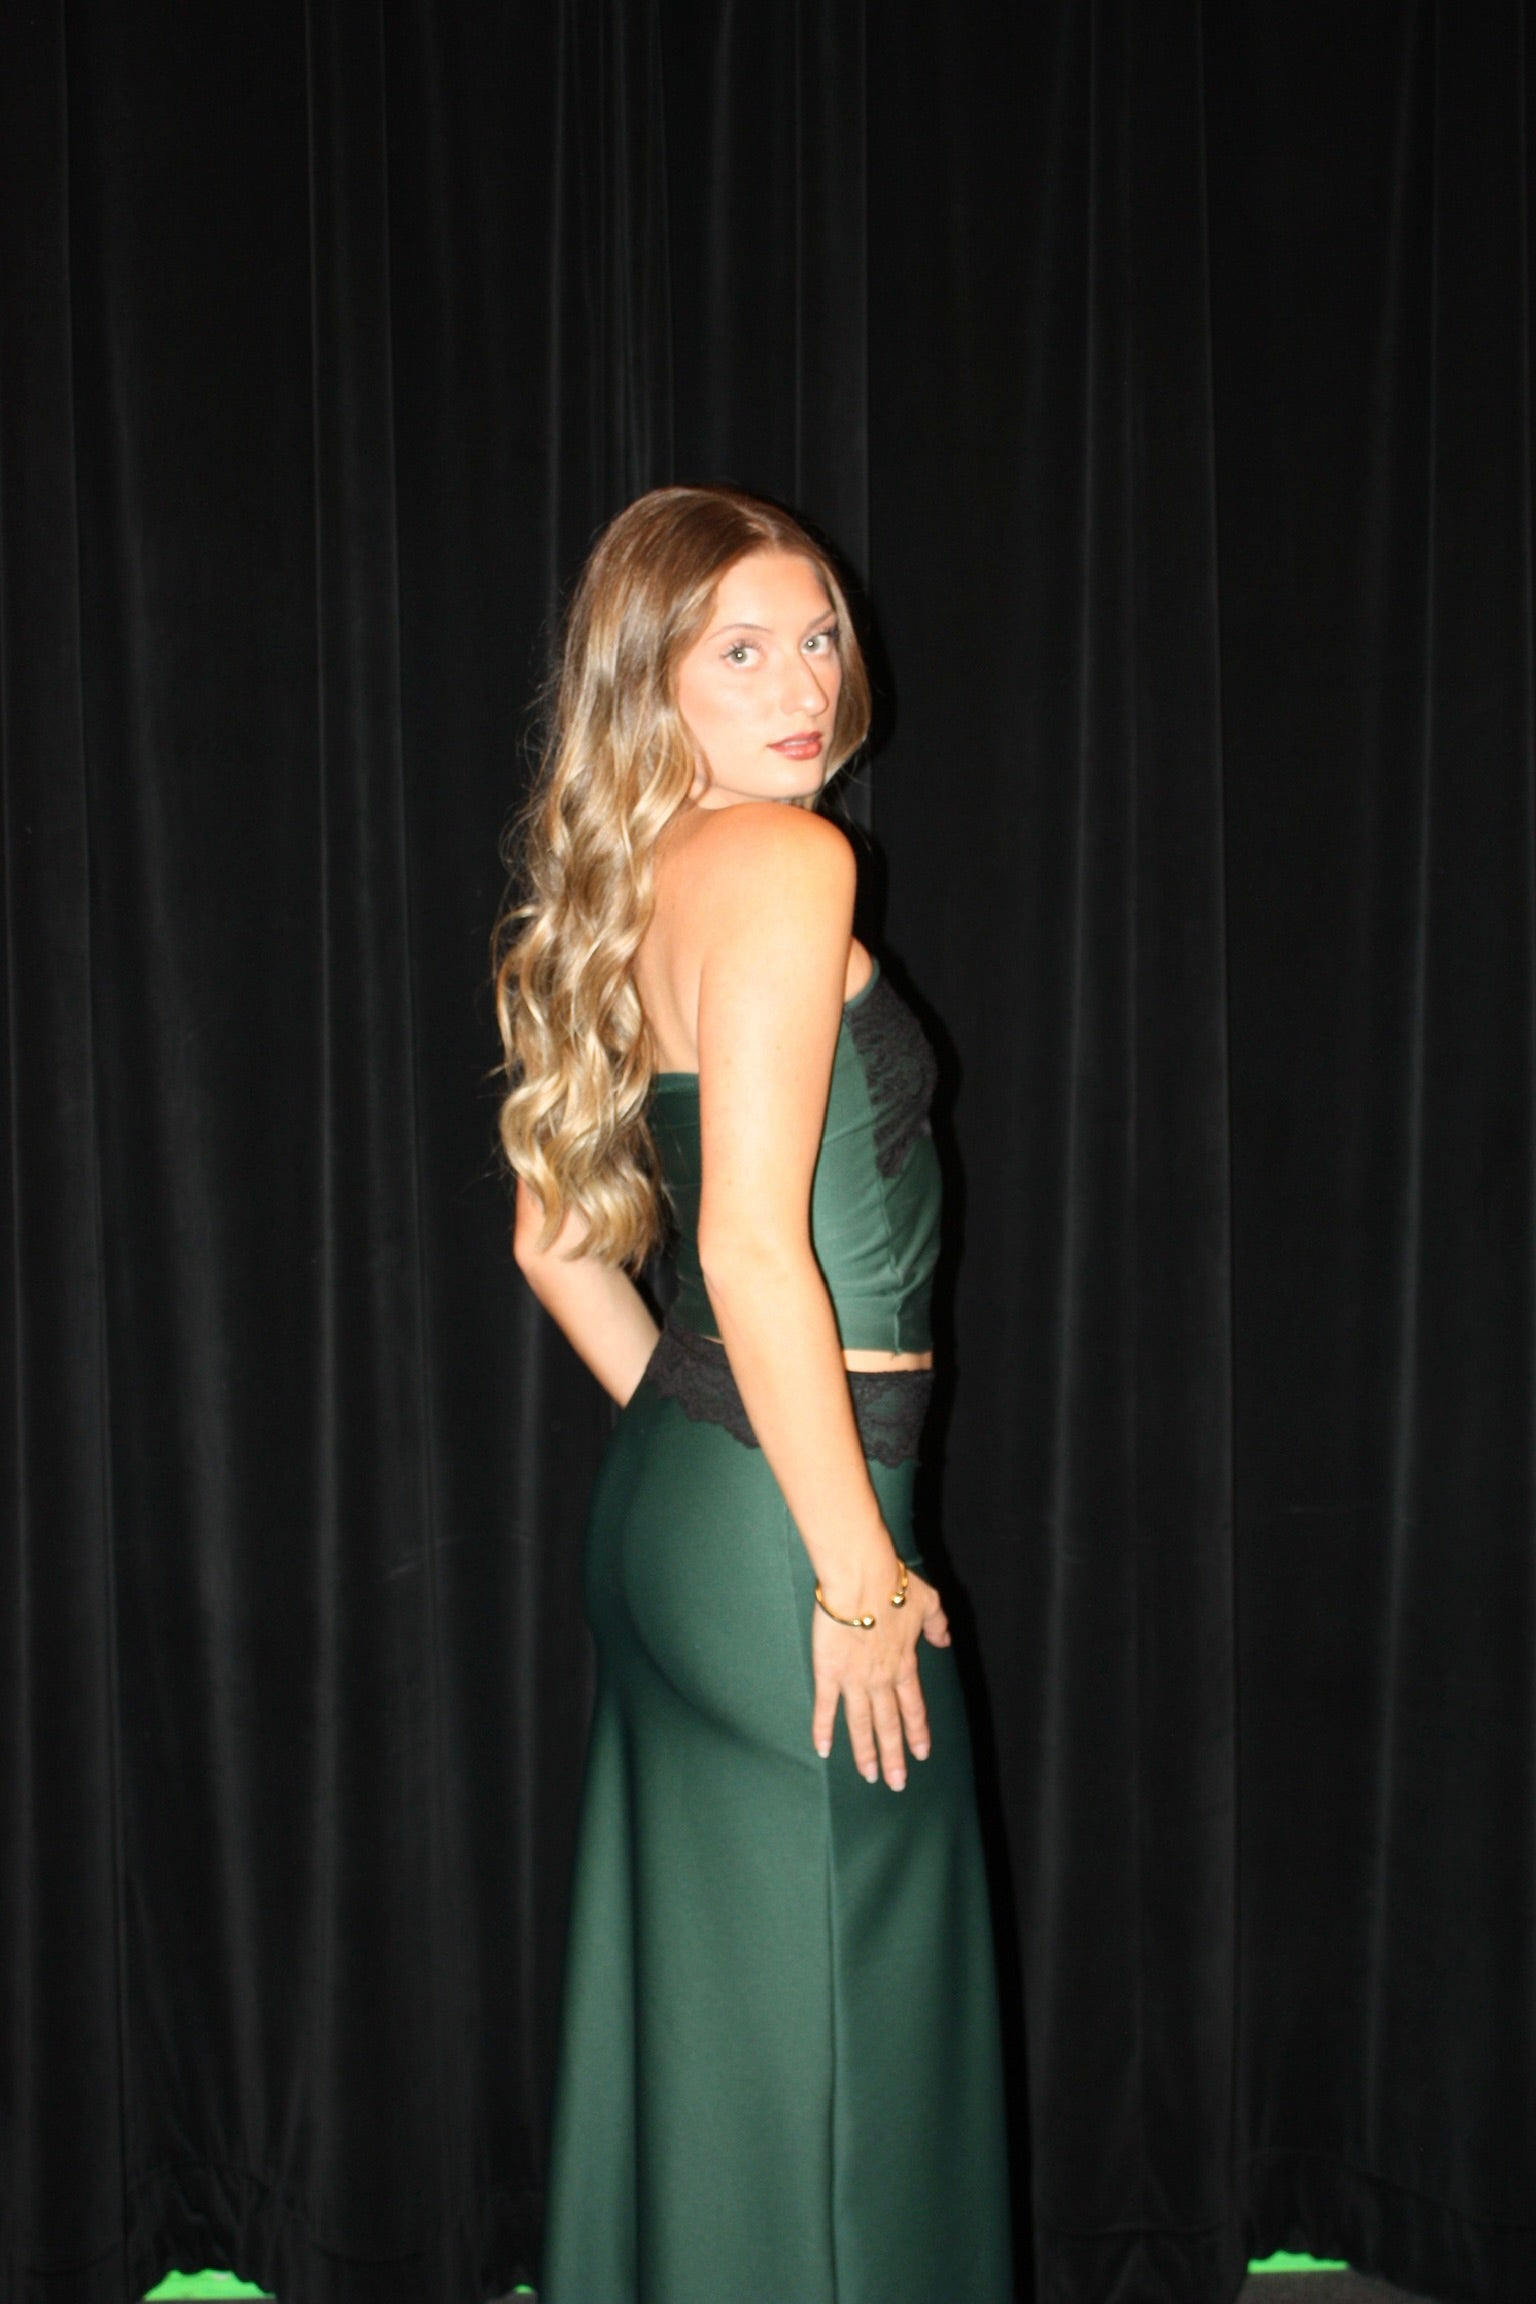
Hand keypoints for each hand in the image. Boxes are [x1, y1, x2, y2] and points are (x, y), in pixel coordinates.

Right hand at [810, 1561, 950, 1789]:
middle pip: (889, 1725)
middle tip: (896, 1783)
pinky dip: (823, 1730)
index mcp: (905, 1664)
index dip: (917, 1732)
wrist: (863, 1579)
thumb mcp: (929, 1602)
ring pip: (861, 1724)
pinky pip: (826, 1707)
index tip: (921, 1754)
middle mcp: (882, 1679)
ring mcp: (855, 1679)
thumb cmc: (895, 1585)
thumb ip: (938, 1624)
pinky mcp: (829, 1672)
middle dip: (894, 1756)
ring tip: (869, 1776)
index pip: (913, 1707)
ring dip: (866, 1752)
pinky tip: (823, 1750)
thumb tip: (945, 1639)